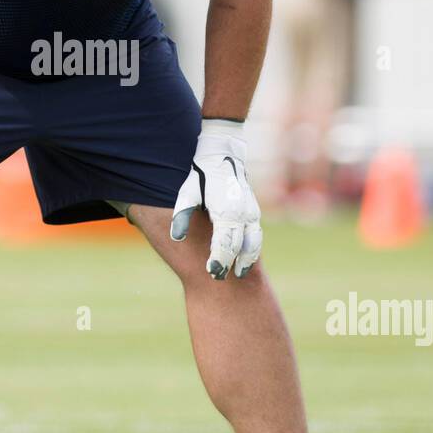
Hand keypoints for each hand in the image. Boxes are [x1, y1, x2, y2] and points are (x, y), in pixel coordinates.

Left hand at [170, 119, 261, 279]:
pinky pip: (256, 236)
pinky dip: (251, 249)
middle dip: (230, 264)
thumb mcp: (187, 193)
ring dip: (246, 260)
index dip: (219, 259)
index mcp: (227, 211)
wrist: (223, 155)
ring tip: (238, 274)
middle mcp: (243, 214)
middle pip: (240, 247)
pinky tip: (243, 259)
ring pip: (254, 243)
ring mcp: (252, 213)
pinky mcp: (254, 212)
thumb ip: (182, 215)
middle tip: (217, 277)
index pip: (225, 243)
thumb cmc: (201, 176)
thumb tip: (176, 237)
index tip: (211, 272)